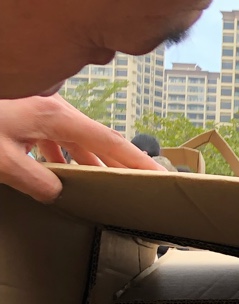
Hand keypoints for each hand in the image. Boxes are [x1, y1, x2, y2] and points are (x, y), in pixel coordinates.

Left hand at [0, 94, 161, 201]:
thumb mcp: (3, 160)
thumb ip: (35, 180)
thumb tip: (58, 194)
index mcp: (54, 116)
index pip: (109, 141)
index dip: (137, 160)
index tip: (159, 173)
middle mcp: (53, 109)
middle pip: (98, 140)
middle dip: (120, 163)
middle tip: (142, 183)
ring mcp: (41, 109)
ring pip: (77, 139)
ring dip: (91, 162)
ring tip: (107, 184)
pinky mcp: (27, 114)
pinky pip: (56, 136)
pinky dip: (66, 155)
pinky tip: (62, 170)